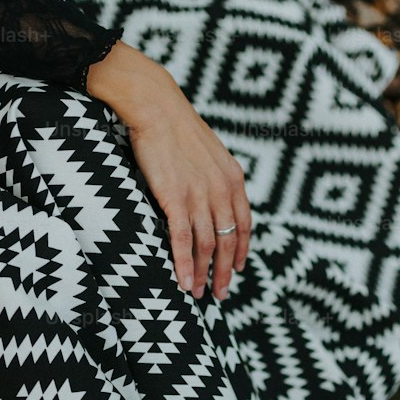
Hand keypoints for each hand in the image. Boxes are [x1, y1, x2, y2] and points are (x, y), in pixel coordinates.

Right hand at [85, 40, 250, 299]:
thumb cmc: (175, 126)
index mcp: (234, 179)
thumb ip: (215, 177)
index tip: (238, 269)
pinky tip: (183, 283)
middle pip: (229, 242)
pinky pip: (183, 241)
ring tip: (199, 294)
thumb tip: (212, 196)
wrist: (155, 105)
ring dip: (204, 275)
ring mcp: (200, 195)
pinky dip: (184, 266)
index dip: (242, 251)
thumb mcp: (209, 152)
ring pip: (208, 246)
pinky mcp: (175, 199)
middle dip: (226, 272)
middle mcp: (222, 190)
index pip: (244, 224)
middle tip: (220, 294)